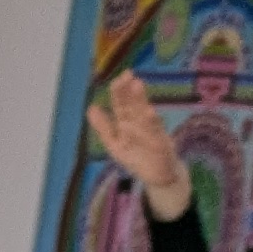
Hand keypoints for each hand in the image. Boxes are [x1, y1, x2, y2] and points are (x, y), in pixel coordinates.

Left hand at [86, 76, 189, 213]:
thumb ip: (103, 127)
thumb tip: (91, 107)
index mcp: (127, 124)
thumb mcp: (114, 143)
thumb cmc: (137, 158)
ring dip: (141, 100)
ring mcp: (152, 133)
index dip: (119, 92)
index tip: (119, 78)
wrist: (160, 177)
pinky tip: (150, 112)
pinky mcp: (161, 145)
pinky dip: (153, 123)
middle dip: (130, 91)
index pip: (122, 105)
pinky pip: (156, 133)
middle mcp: (140, 125)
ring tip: (137, 85)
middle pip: (133, 106)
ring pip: (144, 114)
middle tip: (128, 74)